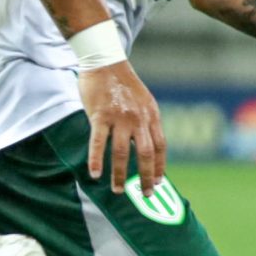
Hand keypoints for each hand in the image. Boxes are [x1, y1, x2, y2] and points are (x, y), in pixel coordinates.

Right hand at [79, 60, 166, 194]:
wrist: (105, 61)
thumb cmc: (123, 84)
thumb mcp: (144, 101)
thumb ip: (146, 121)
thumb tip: (147, 143)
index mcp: (151, 115)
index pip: (160, 146)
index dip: (160, 166)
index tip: (159, 182)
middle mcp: (139, 119)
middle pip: (145, 154)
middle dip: (146, 176)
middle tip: (145, 194)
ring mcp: (120, 117)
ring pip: (121, 152)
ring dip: (120, 174)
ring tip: (118, 190)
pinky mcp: (100, 115)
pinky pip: (98, 142)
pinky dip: (96, 160)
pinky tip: (94, 174)